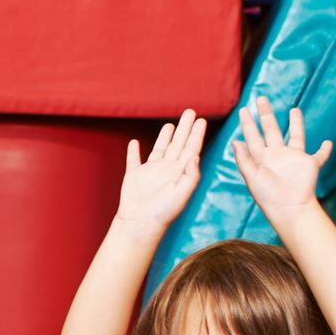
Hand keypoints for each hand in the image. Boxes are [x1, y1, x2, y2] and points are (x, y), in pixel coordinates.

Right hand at [116, 108, 206, 233]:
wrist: (141, 223)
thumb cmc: (164, 212)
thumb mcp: (183, 192)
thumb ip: (190, 174)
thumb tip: (194, 155)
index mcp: (181, 172)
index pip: (191, 148)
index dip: (196, 134)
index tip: (202, 120)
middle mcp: (167, 169)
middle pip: (178, 143)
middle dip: (184, 128)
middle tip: (190, 112)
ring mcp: (150, 171)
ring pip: (160, 148)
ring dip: (165, 136)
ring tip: (170, 124)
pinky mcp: (134, 175)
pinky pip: (134, 160)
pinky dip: (133, 151)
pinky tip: (135, 143)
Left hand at [231, 95, 328, 221]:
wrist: (289, 207)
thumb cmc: (267, 196)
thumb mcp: (251, 177)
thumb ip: (244, 159)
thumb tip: (235, 141)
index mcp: (261, 158)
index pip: (253, 136)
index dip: (248, 123)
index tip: (243, 110)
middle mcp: (277, 155)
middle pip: (271, 129)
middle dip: (266, 114)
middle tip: (261, 99)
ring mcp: (294, 158)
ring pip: (296, 136)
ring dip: (296, 124)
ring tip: (294, 109)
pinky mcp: (310, 164)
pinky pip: (320, 155)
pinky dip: (325, 149)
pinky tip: (328, 142)